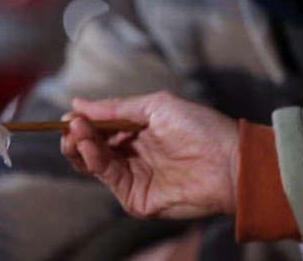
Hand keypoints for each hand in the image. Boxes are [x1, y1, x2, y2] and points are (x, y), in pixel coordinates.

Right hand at [61, 91, 238, 218]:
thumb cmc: (201, 128)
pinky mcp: (135, 198)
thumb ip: (116, 108)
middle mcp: (132, 155)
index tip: (70, 115)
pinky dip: (94, 160)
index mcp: (137, 133)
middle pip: (91, 148)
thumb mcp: (156, 106)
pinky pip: (107, 177)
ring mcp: (133, 177)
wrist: (231, 162)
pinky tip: (90, 145)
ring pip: (93, 164)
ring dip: (81, 146)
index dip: (83, 122)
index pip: (100, 130)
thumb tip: (78, 104)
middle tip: (70, 125)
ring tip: (77, 131)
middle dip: (76, 135)